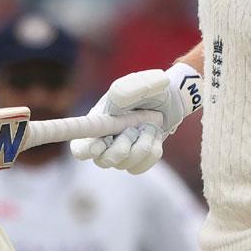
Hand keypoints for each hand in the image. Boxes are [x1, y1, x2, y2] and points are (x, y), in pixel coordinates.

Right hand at [71, 64, 201, 173]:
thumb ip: (127, 89)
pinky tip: (153, 136)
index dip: (85, 150)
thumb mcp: (140, 84)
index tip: (99, 145)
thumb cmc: (149, 90)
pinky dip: (152, 151)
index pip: (79, 147)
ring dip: (143, 143)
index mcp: (96, 123)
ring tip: (150, 126)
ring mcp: (119, 155)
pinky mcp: (135, 162)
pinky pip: (141, 166)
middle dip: (122, 147)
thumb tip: (117, 98)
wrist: (170, 101)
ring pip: (126, 164)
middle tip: (133, 128)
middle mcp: (103, 142)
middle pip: (103, 161)